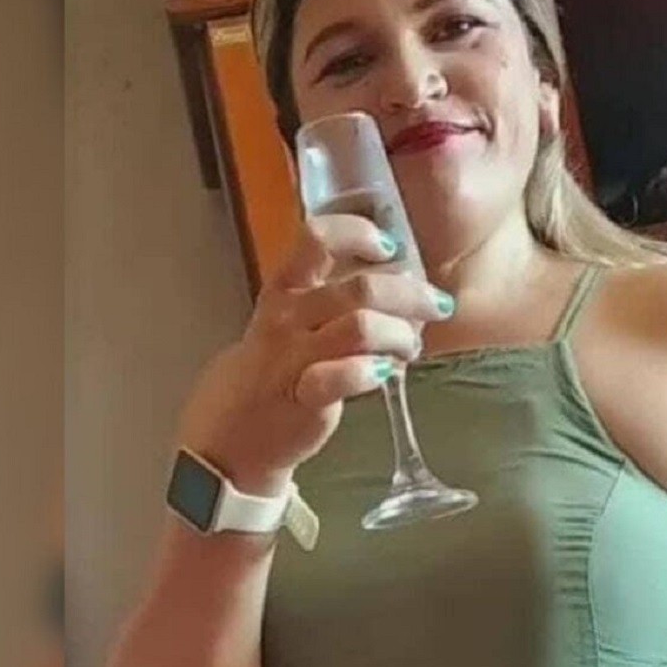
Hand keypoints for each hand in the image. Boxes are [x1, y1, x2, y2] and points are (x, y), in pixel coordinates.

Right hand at [176, 214, 452, 495]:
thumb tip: (397, 281)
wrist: (230, 433)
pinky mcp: (305, 397)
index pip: (317, 239)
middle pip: (360, 288)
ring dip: (401, 334)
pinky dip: (375, 370)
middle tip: (437, 305)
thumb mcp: (289, 321)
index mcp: (284, 288)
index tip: (389, 246)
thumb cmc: (273, 369)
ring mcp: (294, 357)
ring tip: (411, 347)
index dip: (358, 233)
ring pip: (361, 327)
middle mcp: (287, 316)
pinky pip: (347, 375)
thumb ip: (332, 298)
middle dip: (410, 294)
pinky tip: (385, 374)